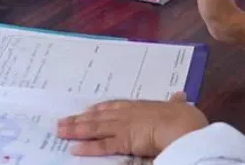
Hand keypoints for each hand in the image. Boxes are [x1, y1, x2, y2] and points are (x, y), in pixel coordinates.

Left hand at [56, 93, 207, 157]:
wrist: (183, 125)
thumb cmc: (184, 116)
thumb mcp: (180, 106)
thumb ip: (176, 102)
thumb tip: (181, 95)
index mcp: (141, 106)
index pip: (115, 106)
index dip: (100, 108)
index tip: (88, 109)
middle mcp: (128, 114)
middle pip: (98, 116)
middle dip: (80, 119)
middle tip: (62, 120)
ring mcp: (124, 127)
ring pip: (95, 128)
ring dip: (76, 129)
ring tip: (60, 131)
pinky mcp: (123, 141)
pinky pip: (102, 145)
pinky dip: (87, 147)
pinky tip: (74, 148)